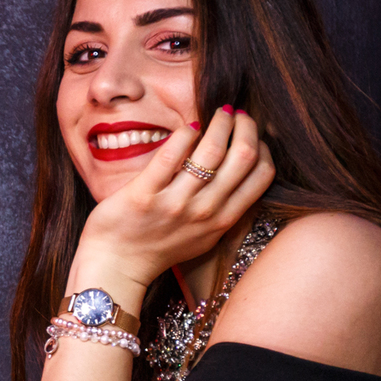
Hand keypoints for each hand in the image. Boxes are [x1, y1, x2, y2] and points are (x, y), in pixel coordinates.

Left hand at [75, 106, 275, 289]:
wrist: (116, 266)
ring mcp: (174, 204)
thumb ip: (223, 208)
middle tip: (237, 115)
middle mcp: (204, 212)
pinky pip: (171, 155)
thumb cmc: (159, 246)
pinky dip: (185, 134)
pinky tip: (188, 128)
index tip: (254, 135)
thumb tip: (240, 169)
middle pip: (244, 157)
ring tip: (219, 114)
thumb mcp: (203, 235)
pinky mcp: (144, 195)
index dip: (264, 148)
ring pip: (212, 151)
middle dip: (246, 127)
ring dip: (220, 123)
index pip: (262, 176)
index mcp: (223, 221)